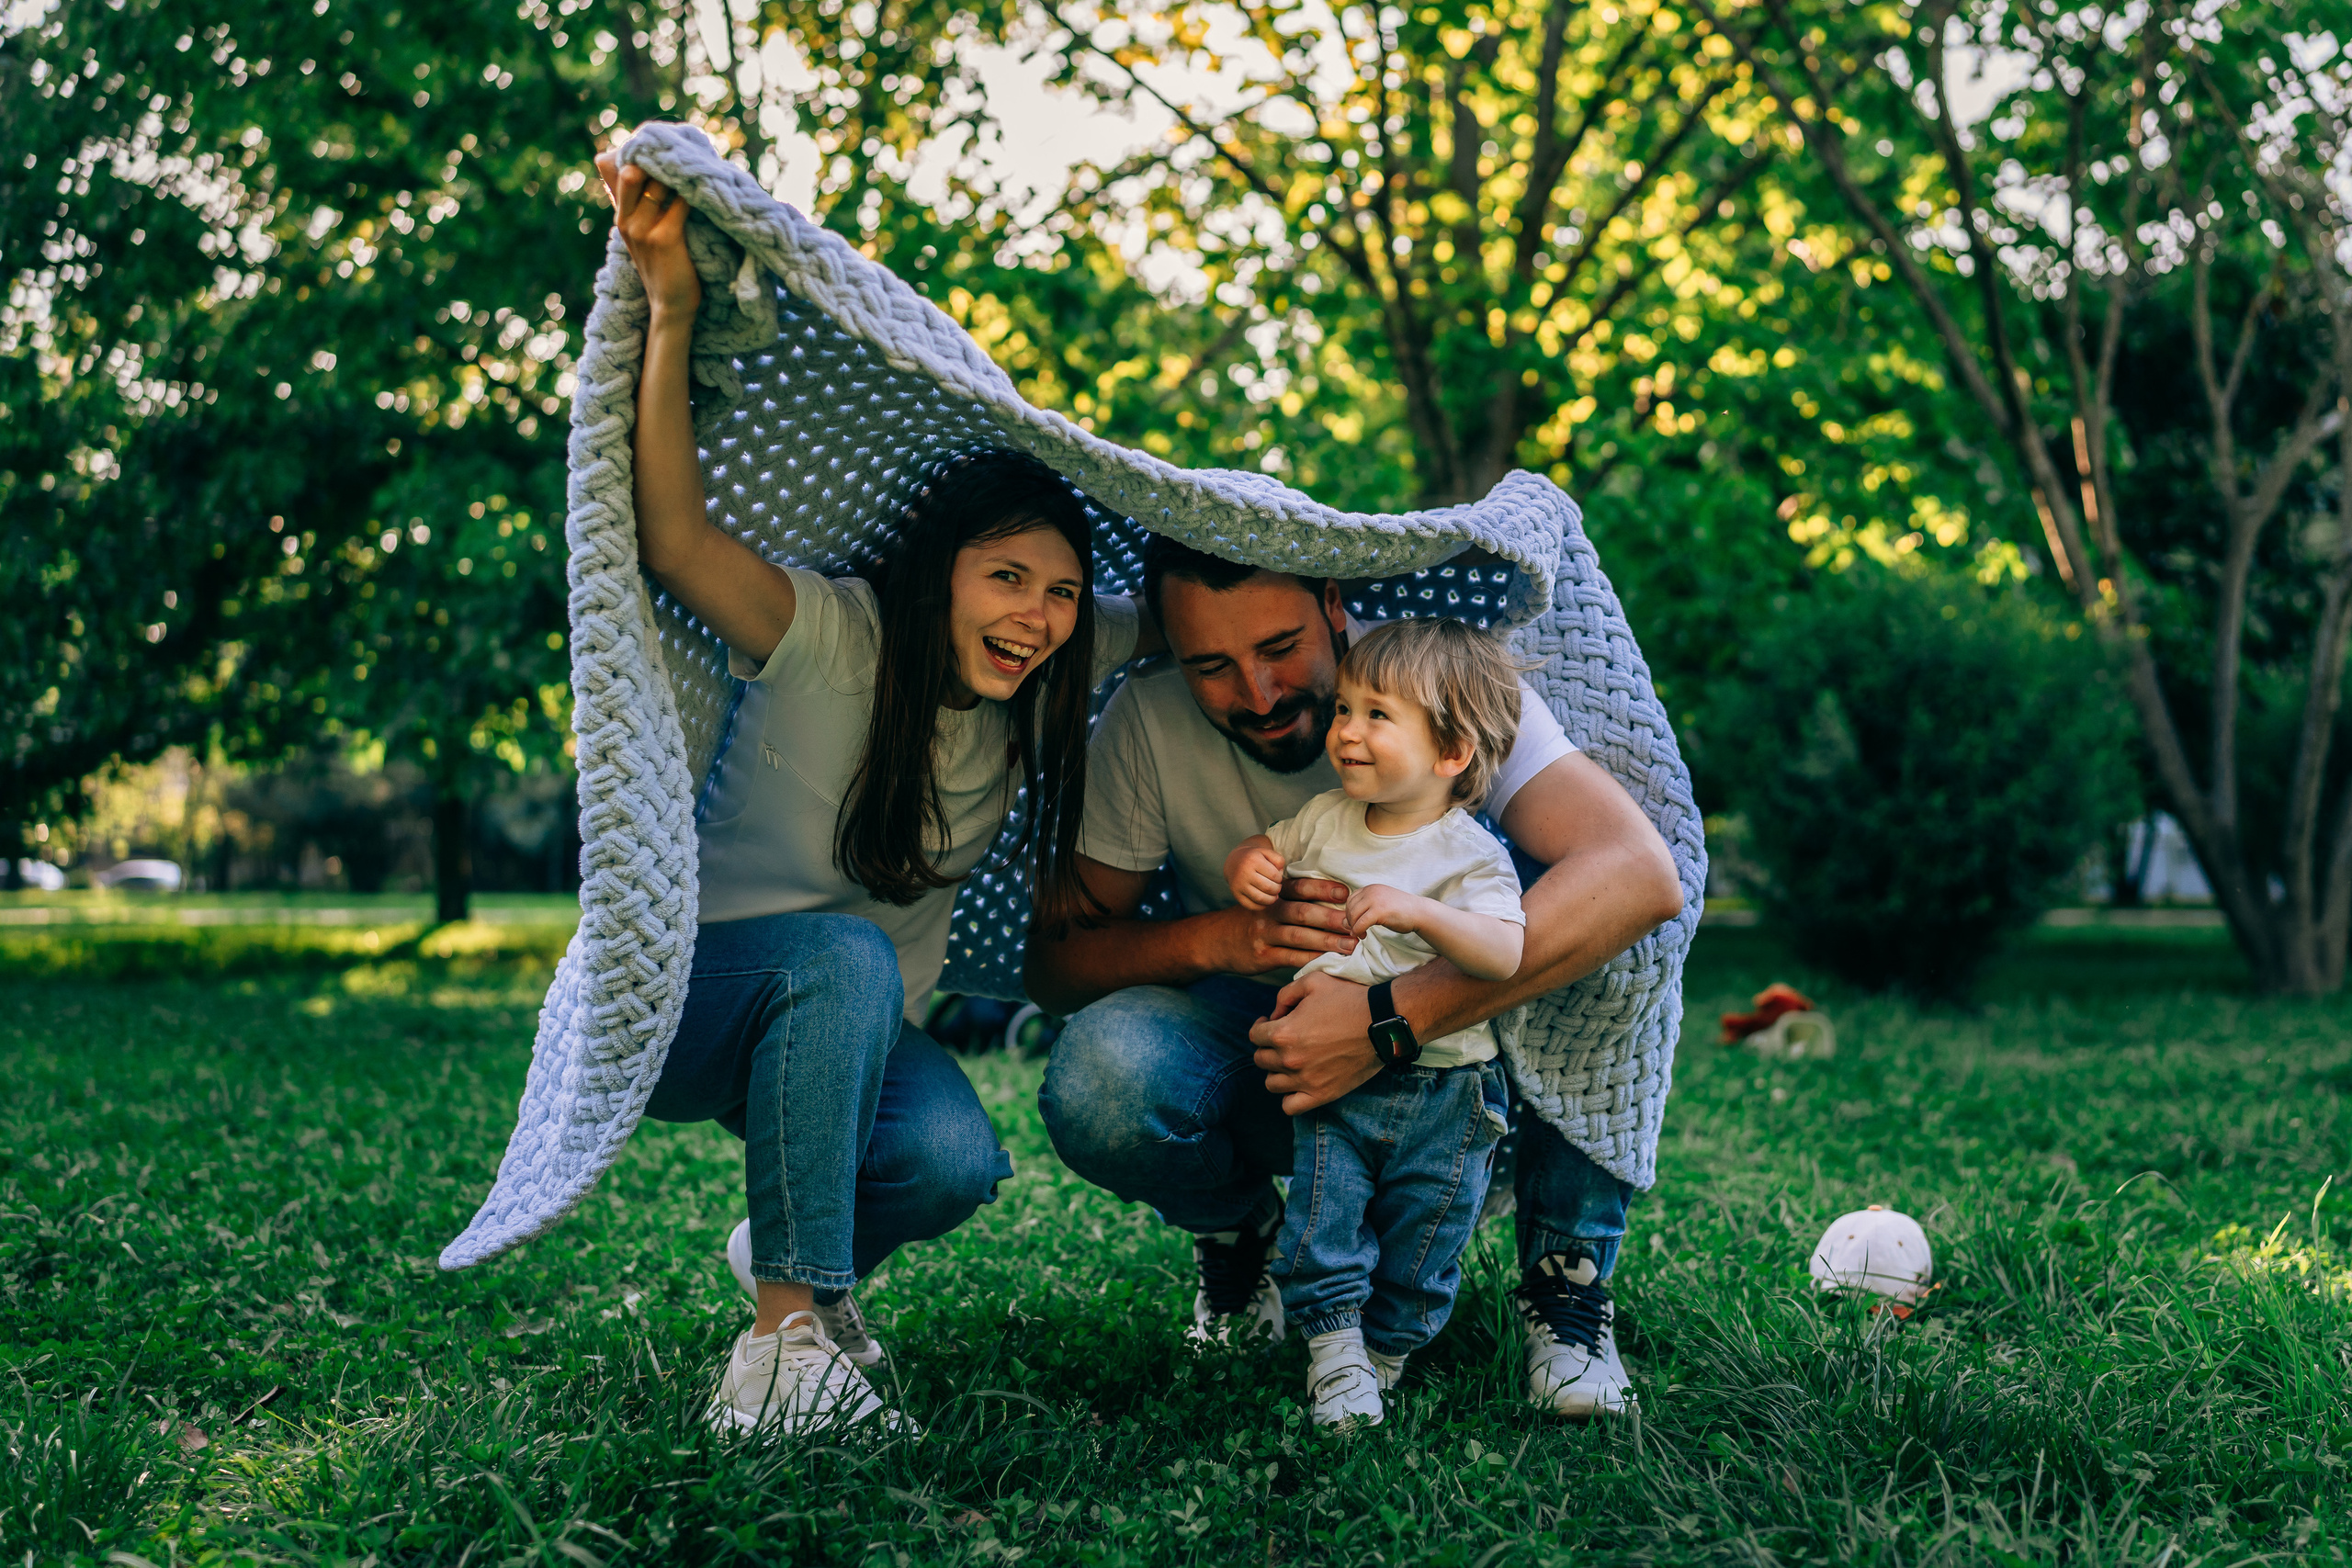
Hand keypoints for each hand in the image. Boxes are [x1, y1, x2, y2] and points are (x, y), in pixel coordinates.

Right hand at [595, 150, 700, 321]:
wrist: (670, 307)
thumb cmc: (666, 269)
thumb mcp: (646, 237)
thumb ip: (645, 210)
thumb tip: (654, 179)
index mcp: (621, 216)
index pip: (618, 171)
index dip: (639, 154)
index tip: (662, 142)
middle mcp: (626, 220)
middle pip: (633, 170)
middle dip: (657, 158)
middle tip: (684, 148)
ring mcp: (642, 229)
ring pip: (659, 184)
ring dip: (681, 173)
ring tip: (701, 162)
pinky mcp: (664, 237)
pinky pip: (681, 203)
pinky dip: (695, 193)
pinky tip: (710, 186)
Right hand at [1208, 876, 1356, 975]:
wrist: (1218, 940)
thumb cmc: (1255, 920)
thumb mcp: (1267, 901)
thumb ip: (1292, 897)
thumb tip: (1335, 898)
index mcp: (1273, 894)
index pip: (1299, 887)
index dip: (1322, 889)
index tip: (1345, 893)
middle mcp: (1267, 911)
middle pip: (1302, 912)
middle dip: (1331, 918)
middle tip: (1355, 924)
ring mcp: (1263, 934)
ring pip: (1298, 936)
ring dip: (1327, 941)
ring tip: (1350, 945)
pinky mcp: (1262, 956)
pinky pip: (1290, 957)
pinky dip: (1310, 958)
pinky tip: (1328, 959)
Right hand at [1226, 845, 1286, 908]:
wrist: (1234, 862)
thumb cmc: (1254, 858)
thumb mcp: (1266, 852)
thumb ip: (1278, 860)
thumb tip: (1280, 874)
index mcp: (1253, 860)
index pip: (1274, 875)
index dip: (1280, 878)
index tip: (1277, 878)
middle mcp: (1244, 873)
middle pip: (1268, 888)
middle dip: (1277, 889)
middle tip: (1277, 887)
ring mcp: (1239, 885)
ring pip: (1260, 899)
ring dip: (1271, 899)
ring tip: (1273, 895)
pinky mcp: (1236, 895)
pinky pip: (1251, 906)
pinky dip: (1262, 906)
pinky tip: (1265, 900)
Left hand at [1250, 972, 1383, 1113]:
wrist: (1382, 1024)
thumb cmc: (1349, 999)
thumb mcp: (1313, 981)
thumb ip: (1285, 994)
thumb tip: (1274, 1014)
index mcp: (1283, 1033)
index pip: (1254, 1035)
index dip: (1261, 1026)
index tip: (1271, 1022)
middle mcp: (1290, 1059)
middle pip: (1261, 1059)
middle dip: (1268, 1047)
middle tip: (1283, 1040)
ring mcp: (1305, 1080)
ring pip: (1271, 1083)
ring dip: (1276, 1071)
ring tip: (1290, 1062)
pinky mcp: (1322, 1095)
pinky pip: (1290, 1107)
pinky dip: (1289, 1097)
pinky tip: (1298, 1084)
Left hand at [1344, 883, 1427, 940]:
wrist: (1420, 913)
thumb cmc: (1401, 911)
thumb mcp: (1381, 904)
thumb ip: (1364, 910)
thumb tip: (1344, 923)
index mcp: (1371, 888)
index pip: (1351, 900)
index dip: (1351, 913)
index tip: (1357, 923)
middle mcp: (1371, 891)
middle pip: (1350, 908)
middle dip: (1351, 921)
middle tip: (1358, 931)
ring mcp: (1375, 899)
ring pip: (1353, 915)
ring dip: (1354, 927)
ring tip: (1361, 934)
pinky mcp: (1379, 911)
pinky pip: (1361, 923)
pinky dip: (1358, 931)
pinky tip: (1362, 936)